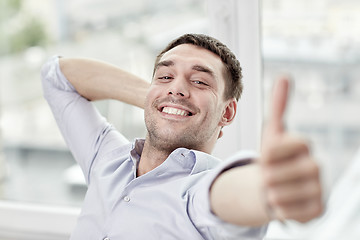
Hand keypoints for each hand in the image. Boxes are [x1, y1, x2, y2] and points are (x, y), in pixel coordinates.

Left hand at [260, 77, 322, 222]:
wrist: (275, 186)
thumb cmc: (272, 159)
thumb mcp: (271, 133)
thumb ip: (279, 106)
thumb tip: (285, 76)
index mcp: (303, 145)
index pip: (278, 148)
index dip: (267, 154)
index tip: (265, 156)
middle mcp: (316, 166)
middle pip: (277, 174)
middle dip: (266, 176)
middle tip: (267, 176)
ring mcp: (319, 189)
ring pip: (282, 195)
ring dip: (270, 193)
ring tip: (274, 189)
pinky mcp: (318, 210)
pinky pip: (290, 213)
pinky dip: (280, 209)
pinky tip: (283, 203)